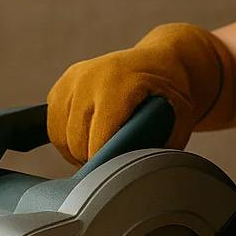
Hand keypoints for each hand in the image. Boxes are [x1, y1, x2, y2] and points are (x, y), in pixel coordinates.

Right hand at [46, 22, 235, 163]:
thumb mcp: (182, 113)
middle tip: (109, 168)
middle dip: (91, 161)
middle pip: (76, 140)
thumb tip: (146, 171)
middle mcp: (89, 77)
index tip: (115, 175)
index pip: (98, 137)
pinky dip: (65, 140)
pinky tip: (86, 142)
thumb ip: (169, 141)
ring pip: (60, 135)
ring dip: (75, 152)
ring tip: (98, 156)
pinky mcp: (62, 84)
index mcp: (118, 84)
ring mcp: (72, 79)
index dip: (104, 163)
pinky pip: (52, 124)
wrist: (157, 60)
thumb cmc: (170, 90)